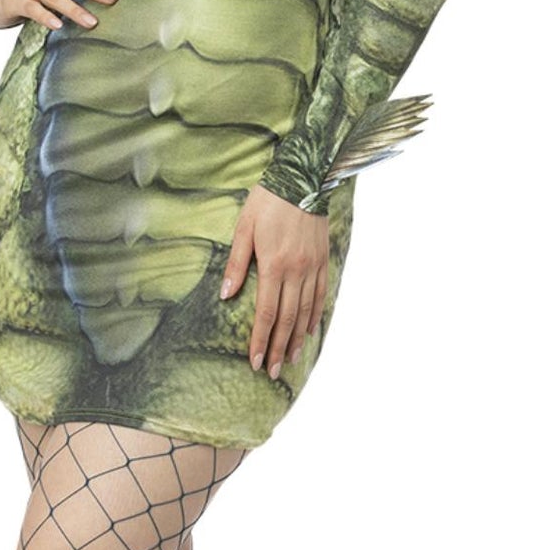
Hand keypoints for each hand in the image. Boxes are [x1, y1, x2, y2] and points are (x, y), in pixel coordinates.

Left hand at [220, 184, 329, 378]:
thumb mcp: (244, 228)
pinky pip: (320, 294)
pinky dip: (315, 315)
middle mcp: (296, 271)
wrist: (304, 178)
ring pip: (305, 311)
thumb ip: (236, 264)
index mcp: (274, 265)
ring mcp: (312, 267)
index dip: (261, 340)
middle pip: (287, 319)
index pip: (266, 313)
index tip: (256, 362)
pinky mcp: (322, 260)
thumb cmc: (267, 201)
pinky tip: (309, 329)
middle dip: (278, 348)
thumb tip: (226, 296)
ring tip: (291, 359)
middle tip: (273, 372)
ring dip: (297, 338)